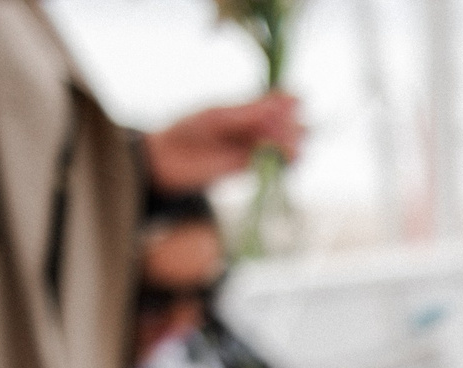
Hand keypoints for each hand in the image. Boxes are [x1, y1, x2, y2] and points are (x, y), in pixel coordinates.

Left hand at [144, 93, 303, 192]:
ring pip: (288, 148)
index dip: (293, 102)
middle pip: (290, 126)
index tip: (296, 104)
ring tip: (284, 149)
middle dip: (295, 128)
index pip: (280, 102)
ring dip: (293, 147)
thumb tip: (281, 102)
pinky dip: (285, 164)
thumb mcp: (217, 117)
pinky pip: (276, 167)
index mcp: (246, 109)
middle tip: (285, 132)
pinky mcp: (250, 171)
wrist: (165, 162)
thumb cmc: (186, 132)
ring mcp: (253, 149)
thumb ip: (248, 113)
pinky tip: (283, 161)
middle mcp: (254, 128)